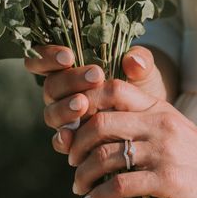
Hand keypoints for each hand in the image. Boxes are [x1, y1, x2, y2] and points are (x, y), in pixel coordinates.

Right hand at [24, 44, 168, 147]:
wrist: (151, 118)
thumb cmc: (142, 87)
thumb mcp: (144, 71)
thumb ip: (140, 61)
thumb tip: (134, 60)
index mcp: (71, 69)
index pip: (44, 58)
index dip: (48, 56)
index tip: (68, 56)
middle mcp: (64, 93)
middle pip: (51, 86)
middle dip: (70, 80)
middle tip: (95, 76)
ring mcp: (66, 118)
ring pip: (52, 113)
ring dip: (65, 108)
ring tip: (84, 103)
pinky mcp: (74, 141)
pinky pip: (60, 141)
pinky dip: (63, 139)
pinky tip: (71, 137)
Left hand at [52, 81, 196, 197]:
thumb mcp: (173, 128)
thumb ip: (141, 122)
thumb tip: (94, 128)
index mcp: (160, 108)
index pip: (113, 88)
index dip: (83, 101)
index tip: (73, 123)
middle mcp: (160, 124)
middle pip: (99, 122)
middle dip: (75, 143)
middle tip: (70, 159)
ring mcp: (164, 152)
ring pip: (104, 156)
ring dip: (82, 175)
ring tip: (78, 187)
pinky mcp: (167, 181)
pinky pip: (119, 186)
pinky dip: (98, 196)